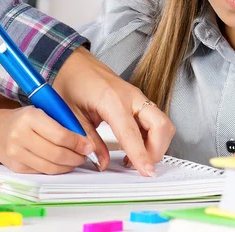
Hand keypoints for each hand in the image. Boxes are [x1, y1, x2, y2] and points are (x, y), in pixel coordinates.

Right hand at [0, 106, 96, 174]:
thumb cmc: (24, 120)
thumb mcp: (42, 112)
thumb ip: (61, 123)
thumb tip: (85, 140)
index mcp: (30, 117)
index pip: (60, 135)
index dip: (78, 142)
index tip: (89, 145)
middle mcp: (20, 135)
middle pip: (56, 153)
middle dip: (76, 157)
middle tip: (85, 155)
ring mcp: (16, 153)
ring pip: (50, 166)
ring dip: (68, 166)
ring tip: (76, 160)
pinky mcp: (16, 167)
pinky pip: (42, 171)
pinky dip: (57, 169)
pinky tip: (63, 164)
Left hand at [52, 46, 175, 176]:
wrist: (72, 61)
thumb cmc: (70, 82)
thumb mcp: (72, 115)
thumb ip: (88, 140)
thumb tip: (102, 163)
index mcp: (112, 100)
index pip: (133, 134)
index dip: (142, 155)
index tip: (147, 172)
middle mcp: (131, 97)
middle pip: (161, 125)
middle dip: (158, 150)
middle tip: (142, 166)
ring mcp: (137, 97)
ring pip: (163, 123)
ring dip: (157, 144)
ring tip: (137, 157)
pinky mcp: (138, 100)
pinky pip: (156, 120)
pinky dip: (153, 136)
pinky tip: (136, 145)